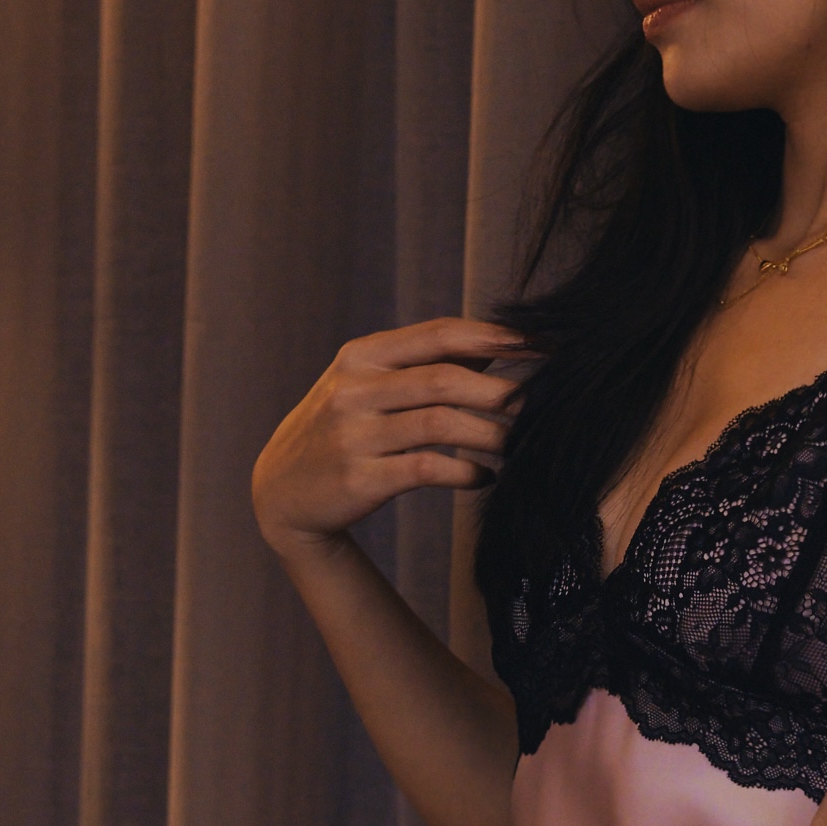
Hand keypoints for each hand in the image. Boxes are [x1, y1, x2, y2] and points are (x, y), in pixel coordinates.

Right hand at [251, 317, 532, 554]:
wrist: (281, 491)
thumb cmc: (343, 428)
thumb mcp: (369, 385)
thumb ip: (425, 364)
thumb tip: (500, 344)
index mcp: (361, 355)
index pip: (439, 334)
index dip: (495, 338)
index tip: (542, 346)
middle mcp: (353, 389)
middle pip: (445, 379)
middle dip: (502, 391)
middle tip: (545, 405)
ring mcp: (353, 434)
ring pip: (441, 424)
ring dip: (491, 434)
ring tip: (521, 444)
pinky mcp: (359, 479)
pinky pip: (427, 469)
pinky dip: (465, 472)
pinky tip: (485, 477)